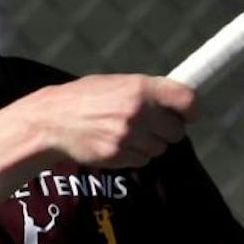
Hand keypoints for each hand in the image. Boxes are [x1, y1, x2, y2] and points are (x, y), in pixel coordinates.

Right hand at [18, 74, 195, 167]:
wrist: (52, 121)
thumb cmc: (86, 98)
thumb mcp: (116, 83)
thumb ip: (147, 91)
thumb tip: (178, 102)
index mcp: (140, 87)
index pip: (187, 99)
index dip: (191, 110)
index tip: (189, 115)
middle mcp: (138, 110)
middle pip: (177, 131)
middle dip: (167, 130)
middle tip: (151, 125)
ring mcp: (128, 135)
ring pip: (160, 148)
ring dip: (149, 144)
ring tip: (127, 133)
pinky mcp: (118, 155)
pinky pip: (143, 160)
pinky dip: (135, 155)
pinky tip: (117, 144)